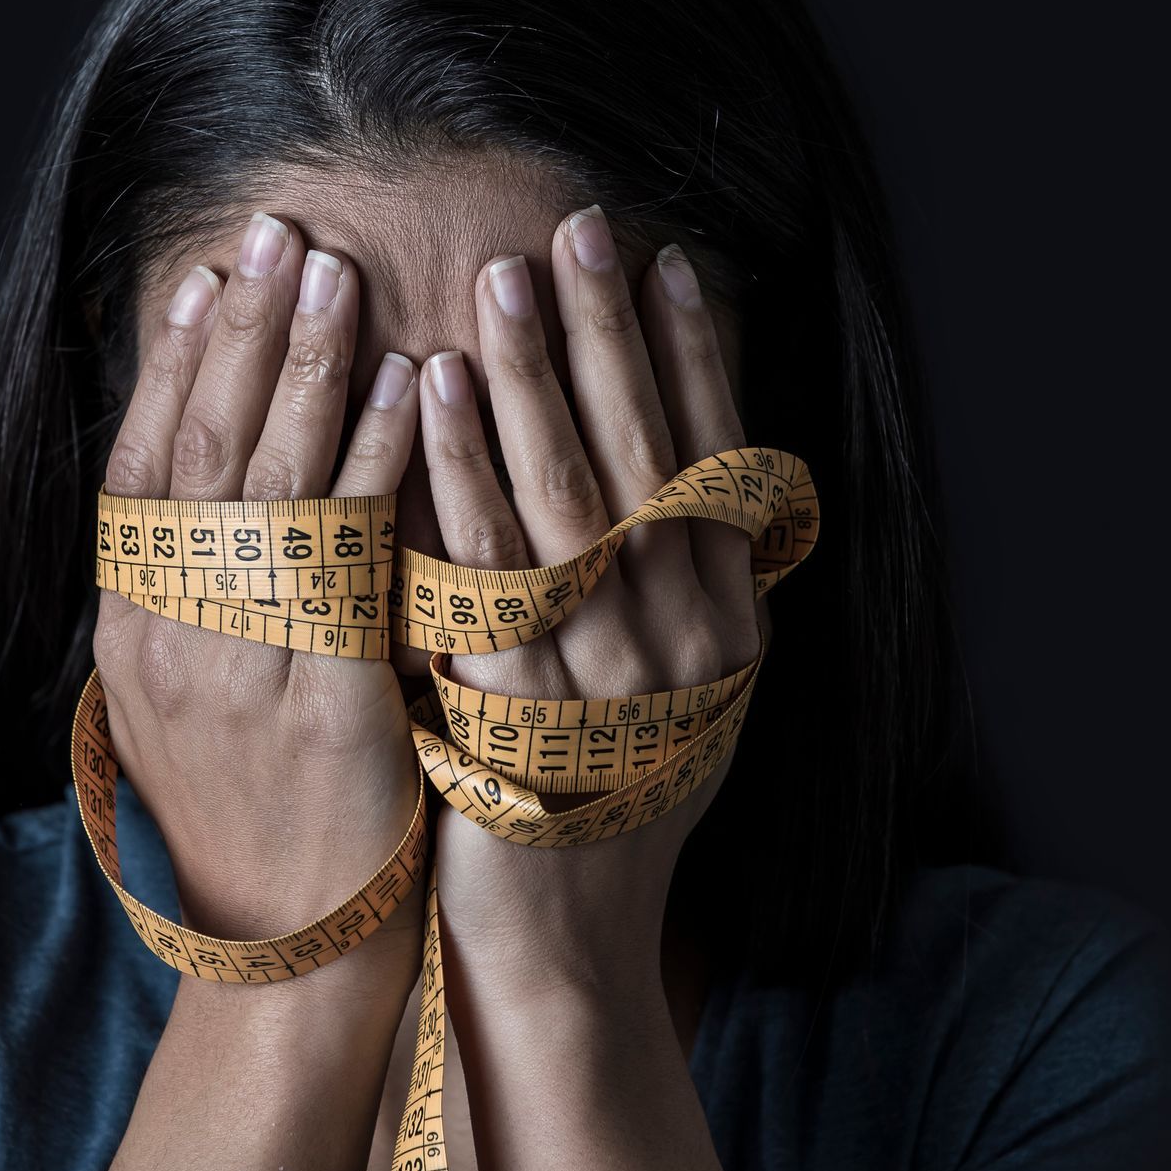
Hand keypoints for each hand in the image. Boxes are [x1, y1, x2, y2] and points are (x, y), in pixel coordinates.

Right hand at [93, 210, 425, 954]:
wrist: (290, 942)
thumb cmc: (257, 811)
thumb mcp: (192, 698)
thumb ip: (200, 593)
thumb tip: (222, 488)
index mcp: (132, 625)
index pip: (145, 463)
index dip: (176, 363)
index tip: (208, 275)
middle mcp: (167, 631)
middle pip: (201, 449)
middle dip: (241, 332)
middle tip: (277, 232)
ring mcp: (238, 662)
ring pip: (269, 481)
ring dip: (306, 366)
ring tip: (337, 272)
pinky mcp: (320, 694)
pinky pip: (350, 551)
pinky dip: (375, 460)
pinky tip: (408, 385)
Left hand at [415, 204, 761, 989]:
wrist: (564, 939)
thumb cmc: (607, 799)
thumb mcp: (677, 688)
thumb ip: (681, 584)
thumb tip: (672, 458)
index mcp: (731, 621)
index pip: (713, 457)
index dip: (690, 355)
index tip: (661, 262)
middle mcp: (685, 636)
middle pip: (645, 452)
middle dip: (609, 335)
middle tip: (577, 230)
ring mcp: (606, 672)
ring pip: (571, 493)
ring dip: (536, 377)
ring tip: (502, 280)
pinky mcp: (517, 702)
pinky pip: (488, 563)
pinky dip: (464, 469)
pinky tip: (440, 391)